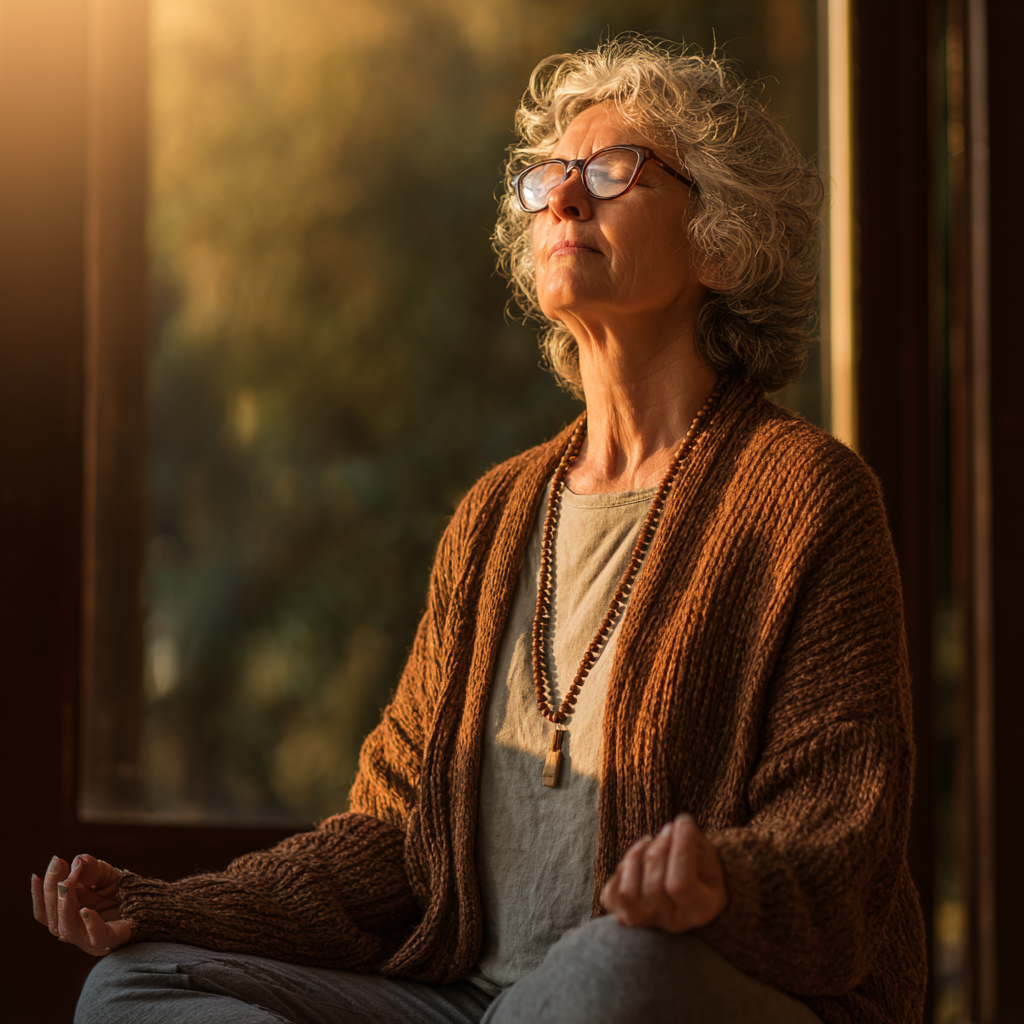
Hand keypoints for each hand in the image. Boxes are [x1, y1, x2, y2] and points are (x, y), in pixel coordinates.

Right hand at [31, 854, 131, 955]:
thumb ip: (89, 868)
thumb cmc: (124, 890)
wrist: (154, 901)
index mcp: (71, 918)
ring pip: (68, 930)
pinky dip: (89, 924)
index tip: (36, 875)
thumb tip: (76, 861)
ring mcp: (93, 939)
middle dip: (52, 892)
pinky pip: (97, 937)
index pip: (46, 914)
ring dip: (64, 906)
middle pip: (53, 920)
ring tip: (66, 884)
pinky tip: (86, 909)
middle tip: (59, 867)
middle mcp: (78, 931)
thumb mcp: (104, 874)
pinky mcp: (113, 940)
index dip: (39, 896)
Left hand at [600, 814, 726, 931]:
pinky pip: (610, 897)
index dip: (680, 849)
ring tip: (648, 841)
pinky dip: (618, 874)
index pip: (681, 885)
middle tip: (667, 828)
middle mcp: (673, 921)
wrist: (690, 887)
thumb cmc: (701, 868)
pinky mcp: (626, 914)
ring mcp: (648, 921)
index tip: (684, 820)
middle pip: (653, 887)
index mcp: (700, 910)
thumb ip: (694, 842)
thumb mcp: (708, 856)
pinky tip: (633, 860)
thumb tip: (678, 826)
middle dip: (658, 849)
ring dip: (635, 857)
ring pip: (628, 893)